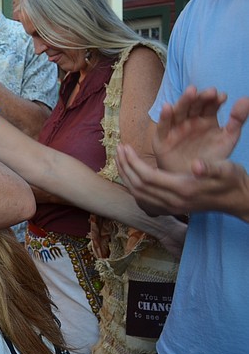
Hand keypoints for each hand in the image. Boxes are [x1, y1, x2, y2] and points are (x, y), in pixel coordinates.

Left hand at [118, 143, 248, 221]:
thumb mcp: (226, 169)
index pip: (147, 176)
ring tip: (120, 158)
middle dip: (125, 167)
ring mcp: (171, 206)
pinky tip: (131, 173)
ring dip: (126, 176)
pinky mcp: (171, 207)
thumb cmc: (233, 180)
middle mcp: (173, 201)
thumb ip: (210, 167)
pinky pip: (144, 198)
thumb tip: (195, 165)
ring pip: (138, 194)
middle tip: (118, 149)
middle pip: (138, 186)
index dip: (133, 161)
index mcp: (183, 188)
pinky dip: (134, 184)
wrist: (240, 201)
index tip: (125, 146)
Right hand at [153, 86, 248, 172]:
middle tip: (209, 92)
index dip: (215, 99)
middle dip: (201, 97)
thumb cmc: (211, 159)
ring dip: (184, 101)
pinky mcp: (162, 138)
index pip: (210, 105)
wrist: (193, 180)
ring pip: (178, 112)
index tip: (221, 97)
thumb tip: (246, 99)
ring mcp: (175, 128)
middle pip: (194, 105)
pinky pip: (163, 126)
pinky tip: (167, 107)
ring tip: (191, 92)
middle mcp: (190, 120)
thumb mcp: (227, 139)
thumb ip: (237, 121)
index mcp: (206, 119)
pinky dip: (164, 117)